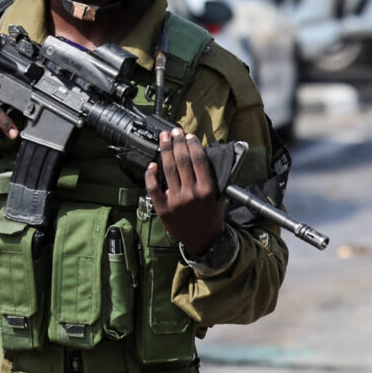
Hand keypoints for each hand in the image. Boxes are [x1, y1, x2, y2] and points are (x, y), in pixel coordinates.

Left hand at [145, 129, 225, 255]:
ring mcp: (176, 202)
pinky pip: (153, 189)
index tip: (189, 136)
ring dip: (165, 151)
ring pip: (168, 170)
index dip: (193, 145)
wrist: (204, 241)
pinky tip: (152, 164)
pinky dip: (151, 176)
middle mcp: (191, 194)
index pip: (199, 160)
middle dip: (178, 143)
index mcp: (208, 190)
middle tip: (174, 132)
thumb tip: (203, 156)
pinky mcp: (163, 209)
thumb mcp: (220, 197)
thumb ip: (214, 179)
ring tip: (164, 139)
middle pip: (182, 161)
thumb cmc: (212, 217)